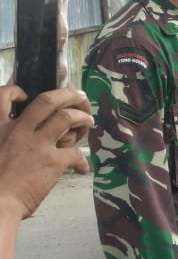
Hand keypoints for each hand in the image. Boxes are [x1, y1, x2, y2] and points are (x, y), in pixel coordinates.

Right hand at [0, 87, 92, 219]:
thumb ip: (5, 140)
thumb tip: (19, 139)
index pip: (3, 97)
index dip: (15, 91)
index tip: (25, 94)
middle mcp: (19, 132)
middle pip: (47, 101)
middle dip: (67, 95)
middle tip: (78, 96)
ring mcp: (38, 145)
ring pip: (67, 118)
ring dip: (82, 118)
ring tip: (89, 121)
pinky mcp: (53, 162)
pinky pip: (76, 153)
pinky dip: (82, 160)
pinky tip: (82, 167)